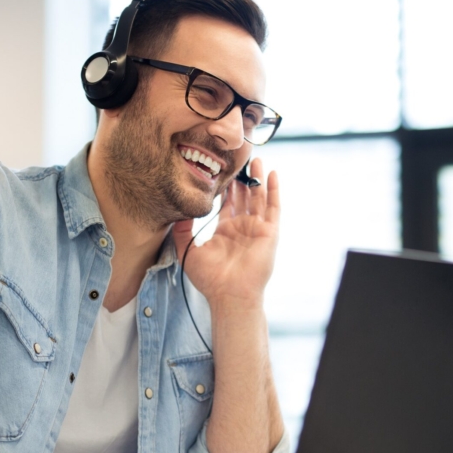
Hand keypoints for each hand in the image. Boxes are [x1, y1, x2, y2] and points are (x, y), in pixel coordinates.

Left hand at [173, 157, 279, 307]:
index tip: (219, 169)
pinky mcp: (270, 233)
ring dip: (257, 178)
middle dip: (241, 178)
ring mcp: (257, 230)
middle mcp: (242, 228)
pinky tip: (272, 174)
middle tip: (237, 158)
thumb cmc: (210, 279)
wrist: (229, 294)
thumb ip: (181, 231)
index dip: (225, 187)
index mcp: (225, 232)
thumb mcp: (188, 251)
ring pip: (259, 198)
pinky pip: (274, 208)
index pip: (227, 204)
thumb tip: (177, 211)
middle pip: (244, 197)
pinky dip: (274, 190)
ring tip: (255, 158)